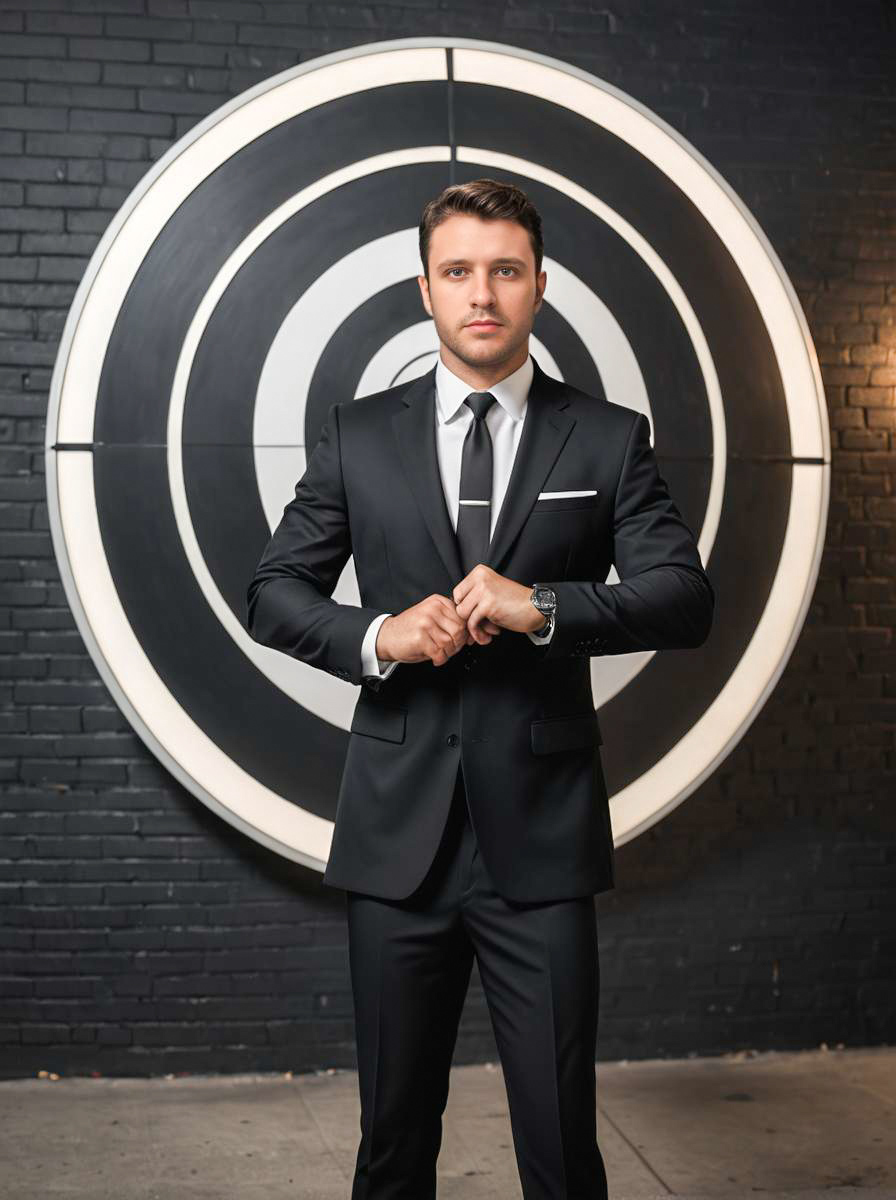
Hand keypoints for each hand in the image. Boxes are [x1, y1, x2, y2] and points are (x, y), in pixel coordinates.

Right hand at [375, 594, 502, 667]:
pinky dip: (440, 659)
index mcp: (438, 602)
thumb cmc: (411, 630)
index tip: (460, 641)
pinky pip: (440, 652)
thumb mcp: (432, 618)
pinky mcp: (420, 637)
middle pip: (459, 630)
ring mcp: (426, 622)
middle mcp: (432, 609)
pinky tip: (434, 657)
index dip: (464, 633)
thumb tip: (473, 634)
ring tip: (440, 653)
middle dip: (457, 644)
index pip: (463, 618)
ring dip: (448, 653)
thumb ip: (451, 622)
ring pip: (450, 642)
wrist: (386, 636)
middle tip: (449, 649)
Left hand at [453, 564, 543, 640]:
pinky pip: (472, 623)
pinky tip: (486, 636)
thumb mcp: (491, 592)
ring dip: (472, 627)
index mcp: (480, 572)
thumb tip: (457, 612)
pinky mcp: (488, 605)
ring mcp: (484, 591)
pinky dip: (478, 633)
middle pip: (458, 603)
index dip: (464, 607)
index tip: (473, 616)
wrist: (536, 607)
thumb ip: (475, 597)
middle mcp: (480, 578)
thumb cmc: (515, 601)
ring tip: (485, 631)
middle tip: (479, 625)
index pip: (457, 592)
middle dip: (467, 618)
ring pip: (462, 613)